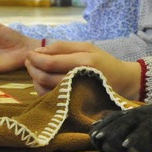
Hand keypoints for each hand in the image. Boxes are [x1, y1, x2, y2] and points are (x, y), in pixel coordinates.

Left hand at [25, 41, 141, 99]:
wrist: (122, 83)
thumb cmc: (104, 62)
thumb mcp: (88, 47)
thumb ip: (63, 47)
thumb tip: (38, 51)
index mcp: (84, 62)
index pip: (50, 62)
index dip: (35, 58)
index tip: (29, 53)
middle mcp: (79, 79)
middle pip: (44, 77)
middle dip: (32, 68)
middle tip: (29, 61)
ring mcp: (75, 94)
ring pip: (44, 89)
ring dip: (34, 78)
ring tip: (35, 69)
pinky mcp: (72, 104)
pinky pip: (49, 98)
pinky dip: (41, 89)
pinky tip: (43, 81)